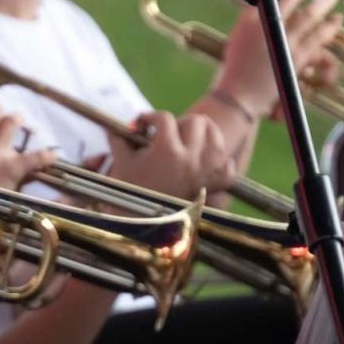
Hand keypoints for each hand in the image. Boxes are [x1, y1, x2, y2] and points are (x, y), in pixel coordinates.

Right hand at [106, 110, 232, 200]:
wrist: (142, 226)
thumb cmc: (128, 193)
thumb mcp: (120, 162)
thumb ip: (118, 139)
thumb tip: (115, 127)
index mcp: (166, 150)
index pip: (164, 118)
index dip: (150, 118)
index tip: (143, 124)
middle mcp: (190, 159)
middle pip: (196, 122)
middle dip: (180, 123)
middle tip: (168, 133)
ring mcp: (205, 173)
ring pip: (216, 139)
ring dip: (204, 135)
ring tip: (189, 140)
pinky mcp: (213, 187)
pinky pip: (228, 168)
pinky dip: (221, 163)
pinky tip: (205, 162)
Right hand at [217, 0, 342, 115]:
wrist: (238, 95)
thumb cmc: (235, 70)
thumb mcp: (237, 38)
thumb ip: (253, 22)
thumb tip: (269, 7)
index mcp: (247, 19)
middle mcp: (264, 25)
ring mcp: (282, 41)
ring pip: (309, 15)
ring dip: (323, 3)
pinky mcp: (295, 57)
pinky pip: (317, 38)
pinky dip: (328, 27)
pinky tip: (335, 21)